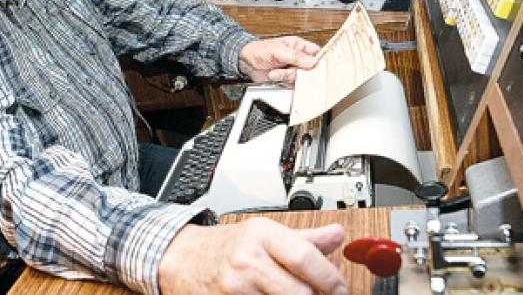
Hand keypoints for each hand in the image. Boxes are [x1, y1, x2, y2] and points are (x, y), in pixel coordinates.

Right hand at [158, 218, 346, 294]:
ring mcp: (234, 288)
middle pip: (298, 292)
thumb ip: (305, 240)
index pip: (305, 258)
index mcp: (262, 235)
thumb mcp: (264, 234)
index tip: (340, 290)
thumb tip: (338, 236)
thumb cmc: (226, 247)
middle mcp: (247, 260)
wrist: (182, 259)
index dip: (331, 280)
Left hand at [238, 36, 319, 83]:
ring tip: (275, 72)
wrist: (245, 62)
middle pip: (310, 69)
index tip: (315, 66)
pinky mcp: (286, 79)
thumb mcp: (279, 51)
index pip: (316, 53)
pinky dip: (283, 82)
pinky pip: (292, 84)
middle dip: (298, 71)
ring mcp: (293, 69)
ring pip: (301, 78)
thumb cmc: (260, 50)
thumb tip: (312, 61)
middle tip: (289, 69)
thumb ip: (296, 57)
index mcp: (299, 46)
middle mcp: (298, 58)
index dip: (318, 60)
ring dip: (287, 76)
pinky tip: (274, 76)